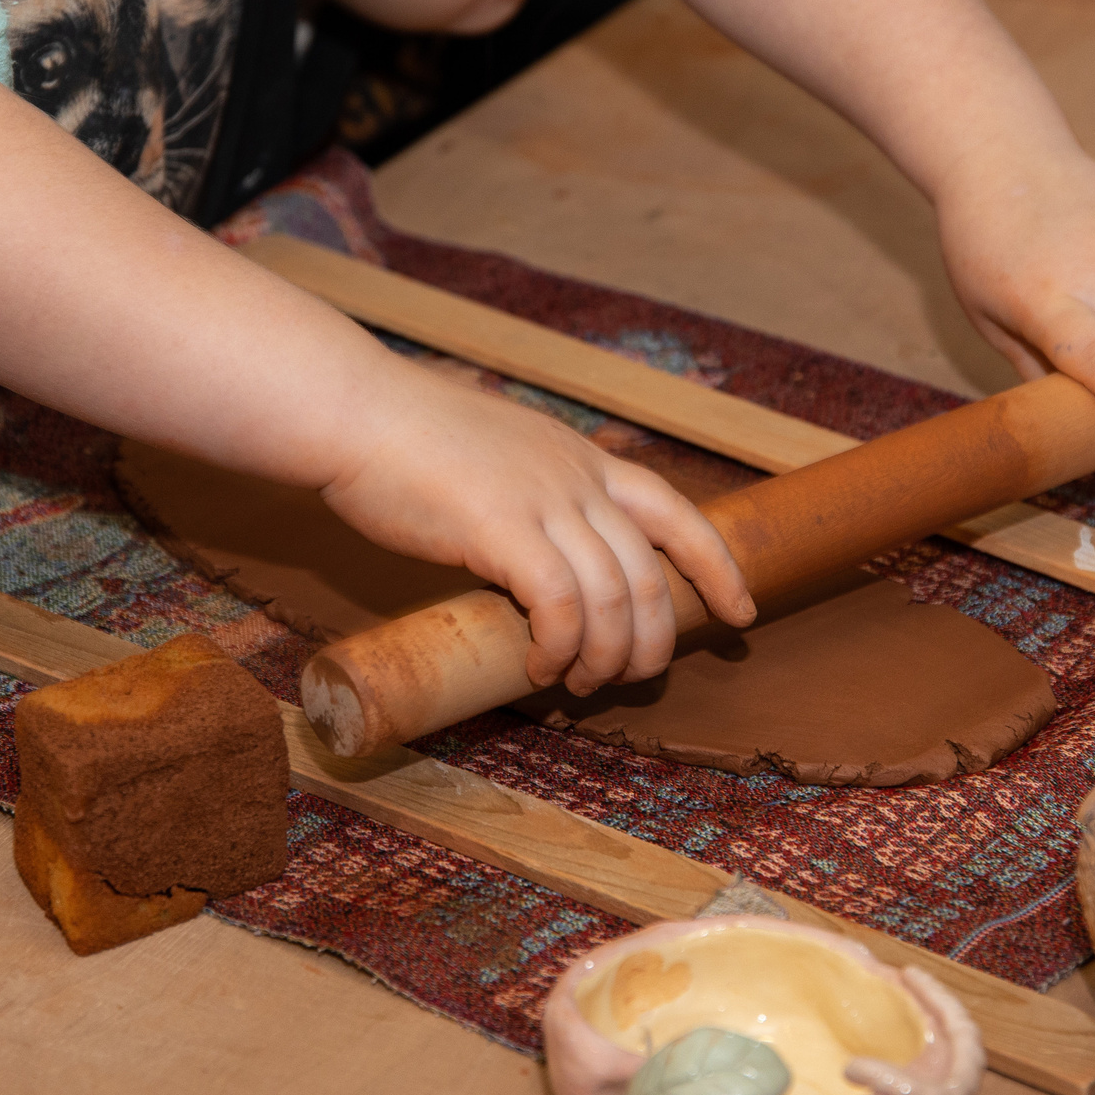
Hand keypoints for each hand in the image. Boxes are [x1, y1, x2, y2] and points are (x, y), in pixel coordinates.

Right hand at [318, 366, 752, 693]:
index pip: (677, 512)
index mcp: (581, 459)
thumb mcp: (499, 455)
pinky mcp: (501, 530)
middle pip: (652, 575)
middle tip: (631, 679)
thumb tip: (538, 559)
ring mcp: (543, 501)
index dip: (717, 567)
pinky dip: (559, 650)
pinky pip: (560, 607)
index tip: (741, 612)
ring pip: (614, 600)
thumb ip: (530, 497)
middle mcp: (575, 478)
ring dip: (605, 659)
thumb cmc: (406, 440)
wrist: (352, 411)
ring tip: (577, 684)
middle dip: (655, 642)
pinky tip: (537, 668)